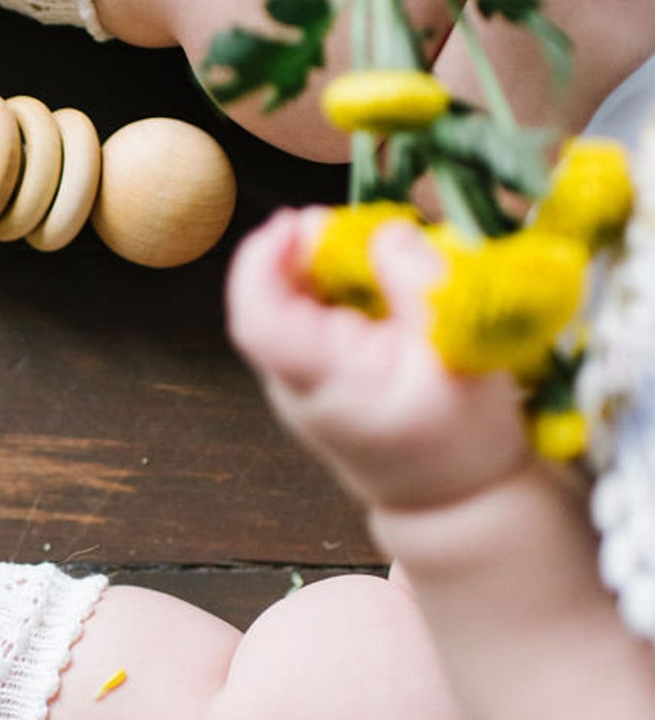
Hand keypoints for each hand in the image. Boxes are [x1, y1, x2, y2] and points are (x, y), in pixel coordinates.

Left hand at [226, 209, 532, 514]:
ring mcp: (299, 382)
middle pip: (270, 301)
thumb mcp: (461, 356)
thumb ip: (421, 288)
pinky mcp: (316, 374)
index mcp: (323, 382)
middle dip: (306, 250)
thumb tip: (385, 232)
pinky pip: (310, 316)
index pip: (258, 321)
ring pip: (290, 304)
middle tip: (359, 228)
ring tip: (377, 255)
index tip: (295, 220)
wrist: (454, 499)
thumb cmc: (462, 436)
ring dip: (325, 266)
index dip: (262, 263)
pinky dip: (338, 287)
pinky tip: (379, 284)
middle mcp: (293, 384)